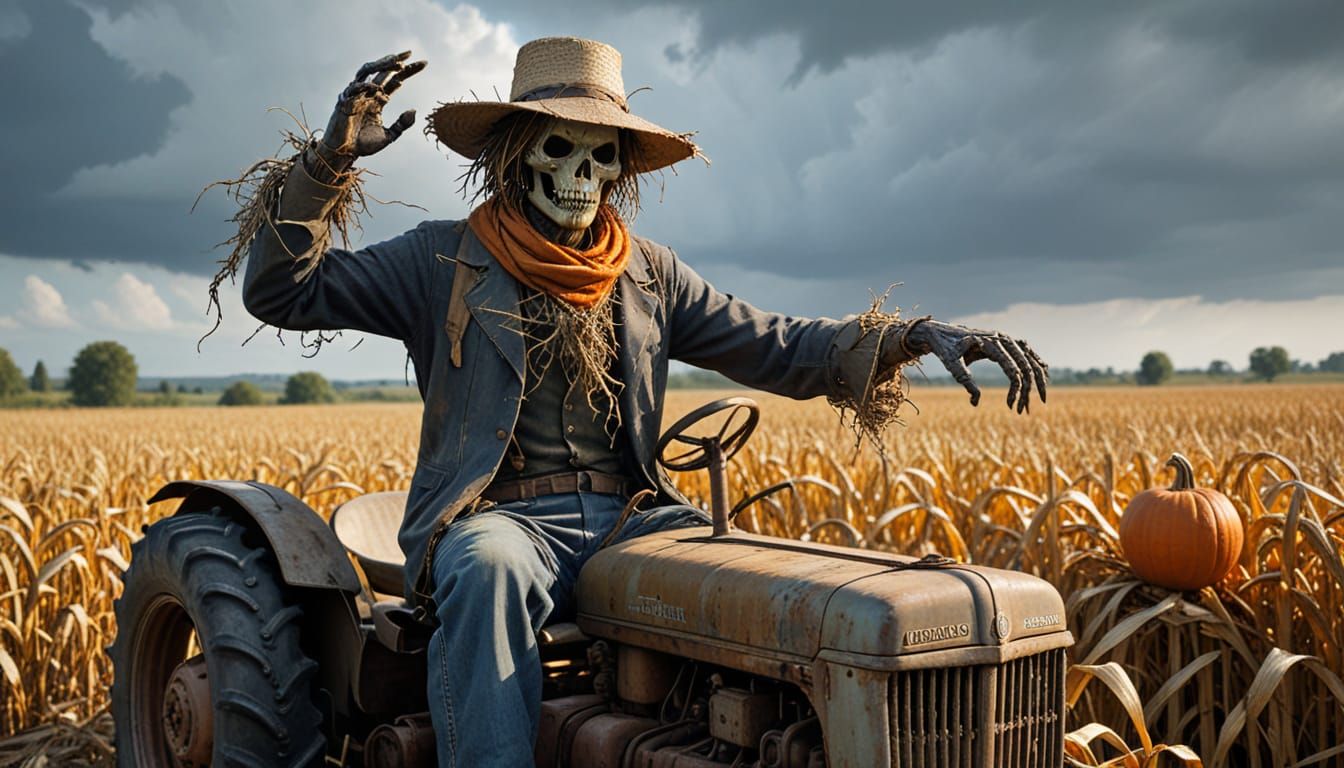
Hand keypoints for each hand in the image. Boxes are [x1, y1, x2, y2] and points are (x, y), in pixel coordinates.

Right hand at [314, 51, 427, 173]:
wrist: (344, 154)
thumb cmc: (362, 145)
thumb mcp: (389, 136)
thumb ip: (402, 124)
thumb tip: (414, 110)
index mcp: (378, 100)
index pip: (394, 81)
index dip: (408, 71)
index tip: (424, 63)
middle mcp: (367, 94)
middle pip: (382, 72)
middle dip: (395, 61)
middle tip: (410, 53)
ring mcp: (355, 95)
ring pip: (367, 73)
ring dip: (381, 65)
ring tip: (396, 61)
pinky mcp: (344, 102)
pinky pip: (354, 90)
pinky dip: (365, 88)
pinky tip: (377, 88)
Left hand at [892, 319, 1048, 411]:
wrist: (940, 331)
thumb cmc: (945, 348)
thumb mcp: (951, 363)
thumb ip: (964, 379)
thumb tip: (976, 402)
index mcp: (991, 342)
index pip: (1013, 369)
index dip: (1015, 390)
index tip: (1009, 407)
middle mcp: (1003, 338)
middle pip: (1027, 366)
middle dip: (1029, 390)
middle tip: (1023, 411)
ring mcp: (1007, 338)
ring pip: (1031, 360)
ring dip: (1038, 381)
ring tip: (1041, 400)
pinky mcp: (1006, 342)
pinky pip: (1028, 354)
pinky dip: (1038, 366)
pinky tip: (1043, 379)